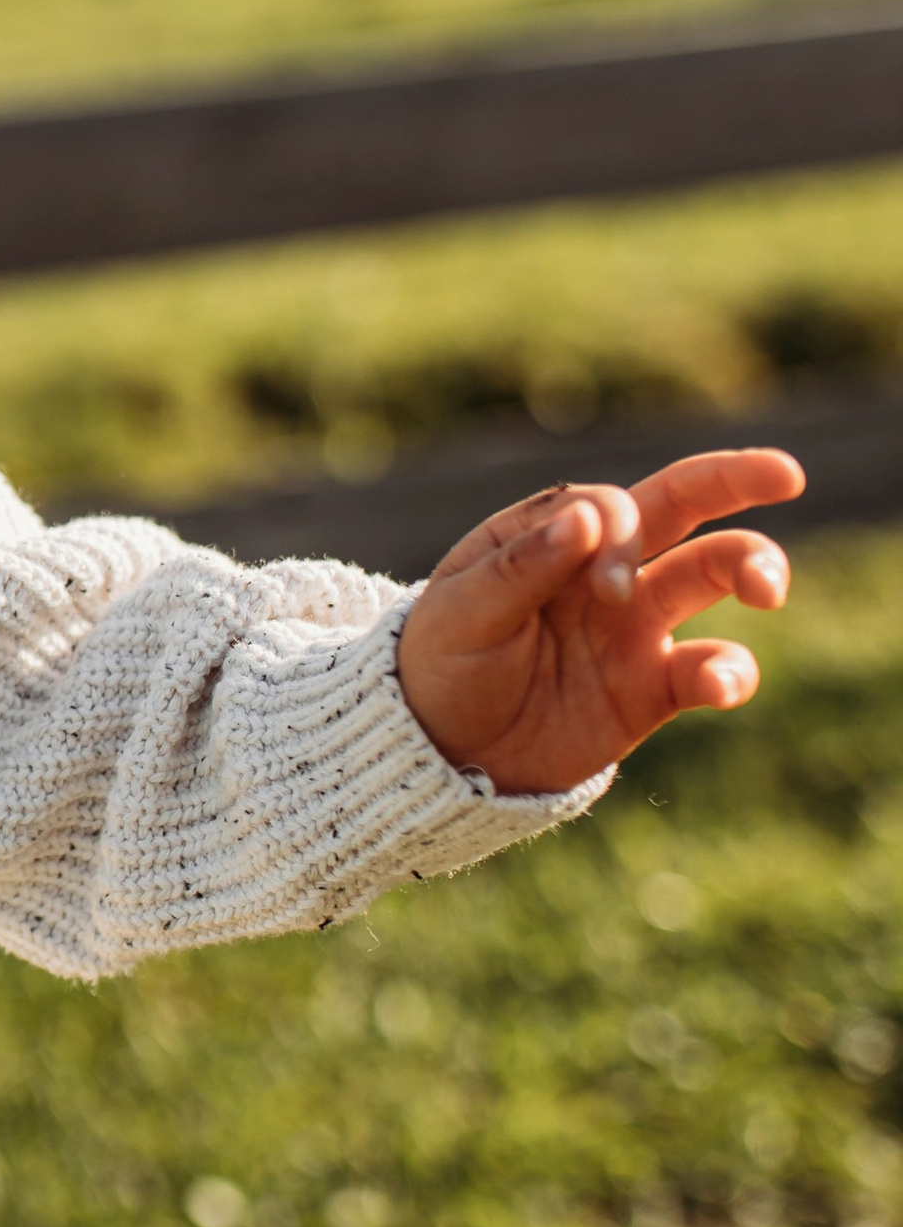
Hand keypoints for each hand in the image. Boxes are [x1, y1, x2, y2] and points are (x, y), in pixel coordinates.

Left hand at [395, 447, 802, 797]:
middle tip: (785, 473)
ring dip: (754, 566)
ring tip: (768, 587)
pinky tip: (722, 685)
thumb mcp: (461, 611)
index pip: (617, 507)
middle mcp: (605, 570)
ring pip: (714, 574)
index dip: (624, 535)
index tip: (602, 590)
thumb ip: (523, 565)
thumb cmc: (440, 664)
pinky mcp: (653, 688)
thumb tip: (592, 517)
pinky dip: (730, 673)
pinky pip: (710, 670)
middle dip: (737, 479)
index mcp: (553, 534)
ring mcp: (636, 626)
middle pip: (684, 505)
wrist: (439, 752)